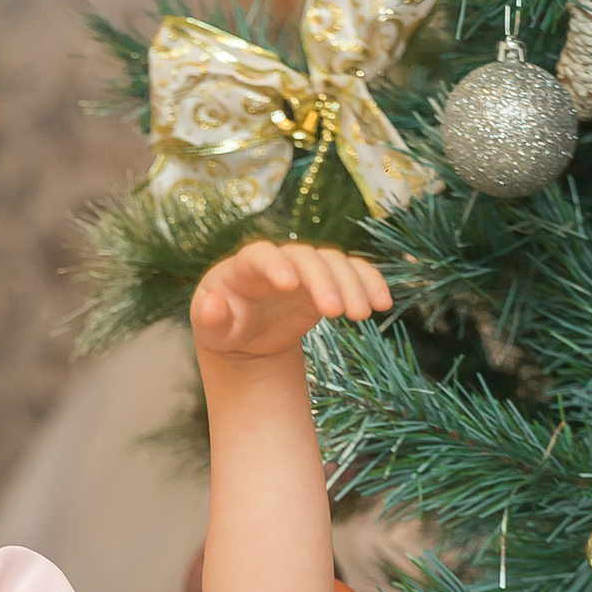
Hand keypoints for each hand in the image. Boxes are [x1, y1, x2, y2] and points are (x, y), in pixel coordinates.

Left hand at [192, 241, 390, 363]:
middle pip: (305, 257)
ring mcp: (305, 268)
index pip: (260, 255)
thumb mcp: (211, 331)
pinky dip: (370, 283)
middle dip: (322, 281)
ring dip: (352, 284)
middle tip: (336, 313)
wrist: (246, 336)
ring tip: (362, 314)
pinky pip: (353, 273)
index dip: (275, 265)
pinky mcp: (327, 281)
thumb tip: (211, 306)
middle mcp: (278, 261)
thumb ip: (209, 318)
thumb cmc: (224, 328)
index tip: (288, 285)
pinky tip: (382, 303)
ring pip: (334, 262)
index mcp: (242, 267)